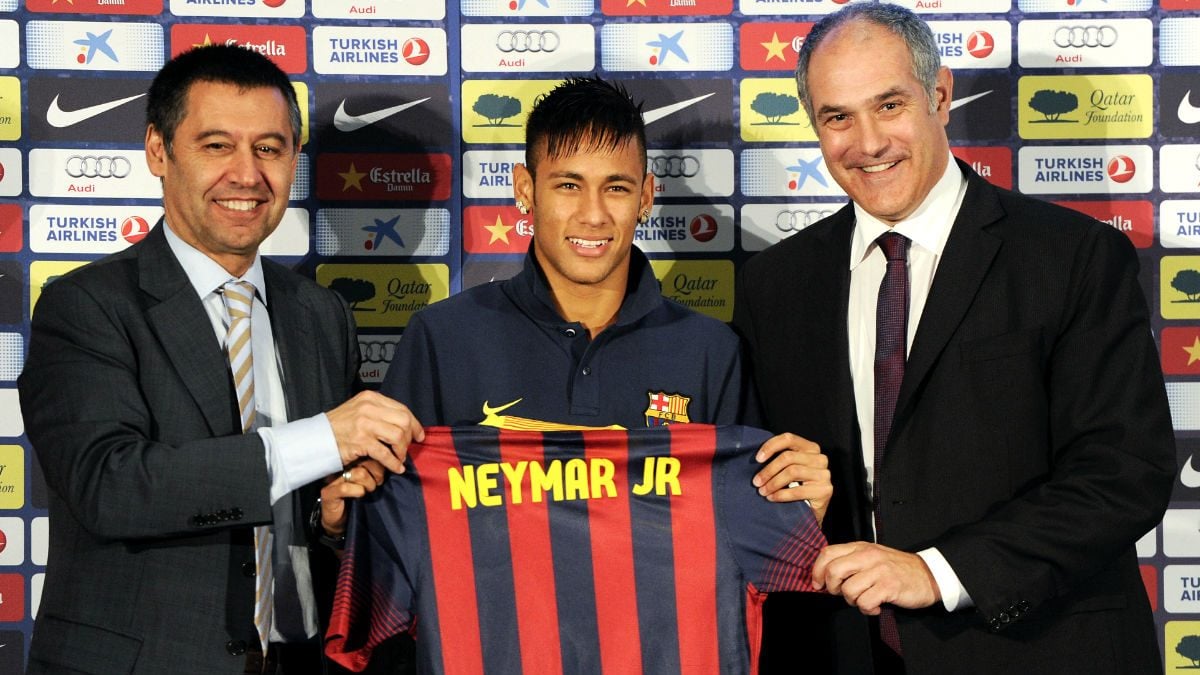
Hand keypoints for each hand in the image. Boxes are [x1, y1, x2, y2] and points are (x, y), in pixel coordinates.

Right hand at [320, 459, 385, 536]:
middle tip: (377, 483)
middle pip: (366, 461)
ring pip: (359, 474)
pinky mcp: (328, 492)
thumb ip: (377, 469)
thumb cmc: (358, 498)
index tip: (383, 473)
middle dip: (377, 474)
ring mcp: (333, 479)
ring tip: (367, 491)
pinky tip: (358, 496)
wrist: (340, 520)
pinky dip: (357, 493)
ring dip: (369, 485)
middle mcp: (341, 466)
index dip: (381, 463)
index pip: (369, 453)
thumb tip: (394, 463)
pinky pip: (346, 488)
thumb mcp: (370, 480)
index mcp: (351, 461)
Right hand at [326, 391, 423, 473]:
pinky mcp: (361, 441)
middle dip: (410, 437)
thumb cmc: (339, 426)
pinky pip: (385, 453)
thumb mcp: (359, 410)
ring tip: (400, 458)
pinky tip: (396, 468)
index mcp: (371, 398)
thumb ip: (379, 412)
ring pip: (397, 436)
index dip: (414, 424)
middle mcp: (369, 408)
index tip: (419, 435)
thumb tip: (403, 422)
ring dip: (402, 451)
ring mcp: (364, 424)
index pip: (402, 409)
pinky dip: (394, 463)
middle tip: (409, 448)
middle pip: (403, 421)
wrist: (317, 438)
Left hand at [752, 433, 831, 524]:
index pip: (789, 438)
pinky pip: (798, 491)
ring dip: (773, 483)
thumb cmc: (795, 487)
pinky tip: (772, 498)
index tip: (757, 459)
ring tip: (762, 491)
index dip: (771, 446)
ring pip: (792, 472)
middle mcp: (820, 458)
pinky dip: (781, 494)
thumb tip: (757, 457)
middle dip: (768, 470)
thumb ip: (780, 458)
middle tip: (756, 482)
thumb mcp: (788, 468)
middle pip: (788, 457)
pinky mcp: (825, 490)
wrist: (810, 512)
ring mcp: (824, 474)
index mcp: (811, 448)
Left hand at [812, 542, 940, 614]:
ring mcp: (879, 571)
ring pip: (848, 590)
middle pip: (833, 571)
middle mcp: (868, 556)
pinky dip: (868, 609)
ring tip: (865, 599)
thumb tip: (824, 576)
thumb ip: (850, 561)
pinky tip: (876, 606)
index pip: (828, 553)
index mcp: (860, 547)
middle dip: (832, 588)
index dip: (817, 571)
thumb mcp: (871, 557)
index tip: (817, 584)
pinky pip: (865, 603)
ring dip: (853, 601)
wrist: (928, 575)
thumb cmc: (897, 568)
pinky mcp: (889, 586)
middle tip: (841, 594)